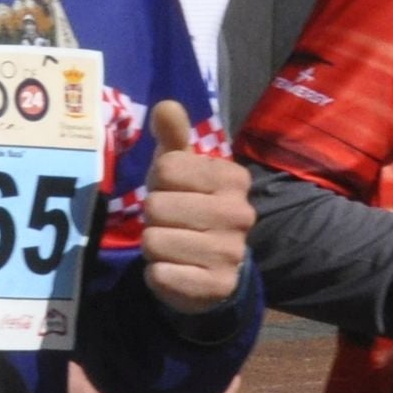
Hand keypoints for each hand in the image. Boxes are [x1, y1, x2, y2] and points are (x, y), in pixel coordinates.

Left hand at [138, 103, 252, 315]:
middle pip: (156, 207)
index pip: (165, 169)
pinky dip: (158, 274)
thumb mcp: (178, 171)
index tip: (173, 193)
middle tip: (171, 224)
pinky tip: (177, 270)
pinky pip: (161, 274)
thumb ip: (172, 138)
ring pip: (154, 242)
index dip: (157, 183)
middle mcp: (239, 214)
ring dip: (154, 247)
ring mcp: (231, 252)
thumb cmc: (188, 208)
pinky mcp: (216, 286)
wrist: (210, 270)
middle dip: (153, 218)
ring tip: (175, 246)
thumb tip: (165, 106)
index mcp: (233, 178)